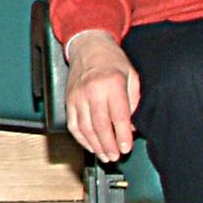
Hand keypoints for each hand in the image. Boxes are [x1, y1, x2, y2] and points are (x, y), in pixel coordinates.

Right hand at [62, 32, 139, 160]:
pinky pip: (73, 124)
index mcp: (112, 84)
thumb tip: (132, 127)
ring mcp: (78, 96)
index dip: (123, 136)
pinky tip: (90, 145)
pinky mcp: (69, 100)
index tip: (126, 147)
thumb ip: (133, 102)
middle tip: (116, 156)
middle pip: (100, 125)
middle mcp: (93, 90)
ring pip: (85, 128)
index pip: (118, 116)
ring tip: (105, 155)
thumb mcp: (131, 77)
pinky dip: (81, 138)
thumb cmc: (112, 61)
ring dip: (95, 145)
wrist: (88, 47)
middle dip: (109, 145)